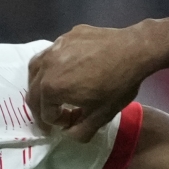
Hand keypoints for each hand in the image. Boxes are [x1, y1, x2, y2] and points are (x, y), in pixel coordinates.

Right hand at [27, 23, 160, 140]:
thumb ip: (80, 131)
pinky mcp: (66, 36)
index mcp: (51, 88)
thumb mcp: (101, 116)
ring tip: (52, 92)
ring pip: (35, 69)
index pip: (45, 113)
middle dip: (43, 108)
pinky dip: (53, 66)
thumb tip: (69, 133)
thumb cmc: (118, 84)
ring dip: (40, 85)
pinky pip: (52, 53)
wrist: (135, 50)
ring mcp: (55, 47)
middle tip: (54, 116)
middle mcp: (46, 66)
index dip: (57, 123)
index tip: (70, 124)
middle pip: (33, 92)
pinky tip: (68, 70)